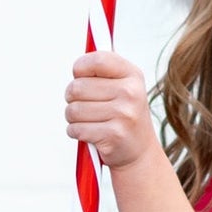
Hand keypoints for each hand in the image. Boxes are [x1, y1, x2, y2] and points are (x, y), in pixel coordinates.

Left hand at [65, 50, 161, 169]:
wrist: (139, 151)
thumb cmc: (124, 116)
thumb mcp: (123, 87)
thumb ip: (102, 72)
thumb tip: (77, 67)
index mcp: (132, 75)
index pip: (97, 60)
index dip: (80, 68)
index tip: (79, 76)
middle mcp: (130, 93)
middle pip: (77, 87)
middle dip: (72, 98)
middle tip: (83, 104)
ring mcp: (123, 114)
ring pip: (73, 110)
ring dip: (72, 117)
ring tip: (87, 120)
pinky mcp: (113, 135)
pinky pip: (76, 129)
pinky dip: (75, 132)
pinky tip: (89, 133)